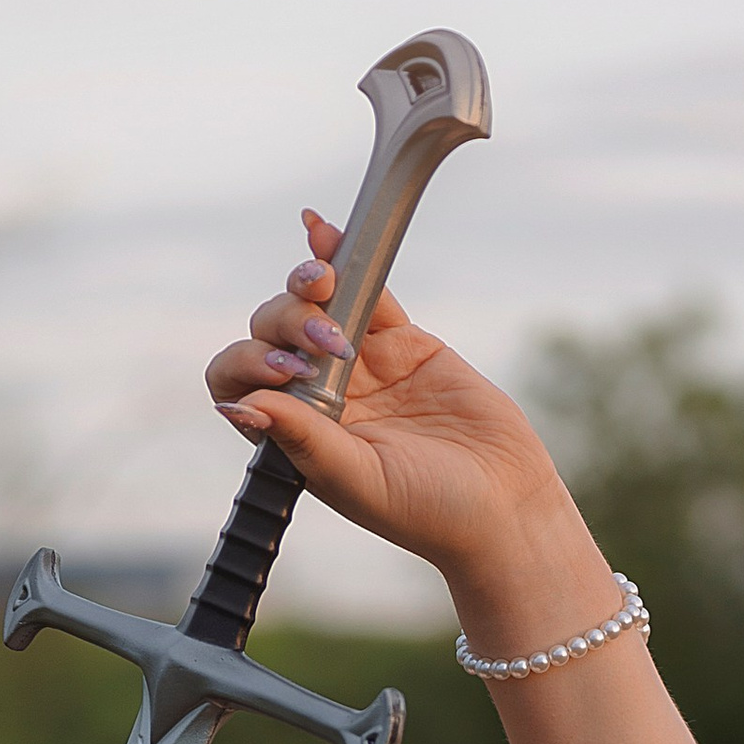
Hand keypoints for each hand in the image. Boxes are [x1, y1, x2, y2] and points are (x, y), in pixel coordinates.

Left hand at [204, 209, 591, 604]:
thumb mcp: (359, 479)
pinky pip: (366, 292)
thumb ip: (302, 439)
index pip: (240, 383)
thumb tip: (239, 404)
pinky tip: (324, 232)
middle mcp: (319, 398)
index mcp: (297, 436)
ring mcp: (360, 366)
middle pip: (272, 334)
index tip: (288, 370)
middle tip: (330, 344)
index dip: (249, 363)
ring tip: (325, 281)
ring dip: (309, 284)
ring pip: (313, 306)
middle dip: (288, 322)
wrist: (505, 503)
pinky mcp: (401, 343)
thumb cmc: (430, 511)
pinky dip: (344, 259)